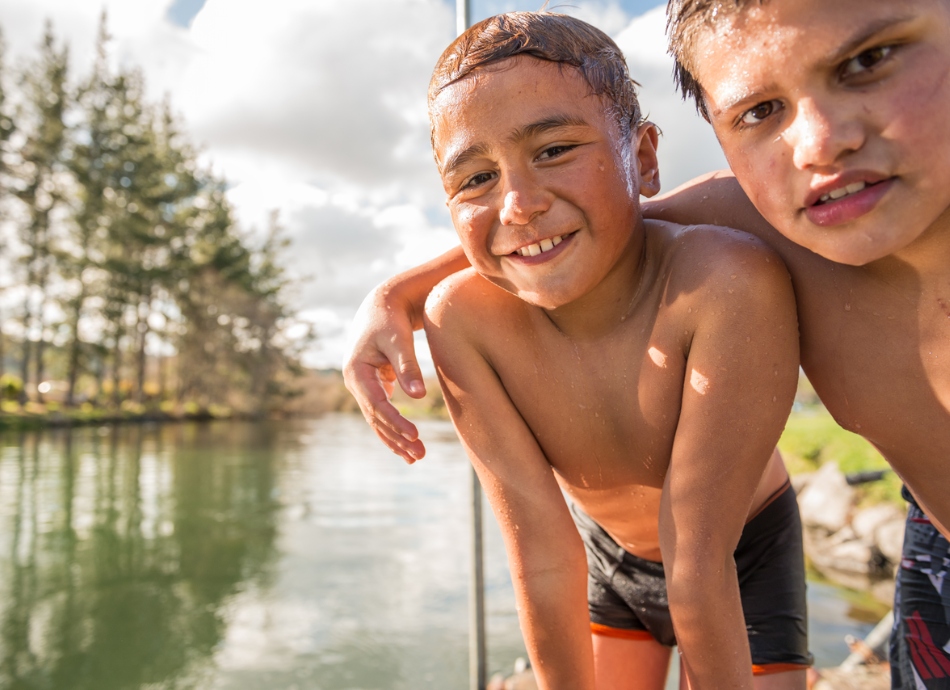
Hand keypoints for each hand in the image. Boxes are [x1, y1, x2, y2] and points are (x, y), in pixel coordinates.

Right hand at [343, 282, 427, 461]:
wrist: (383, 304)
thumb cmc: (390, 319)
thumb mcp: (399, 340)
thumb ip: (407, 366)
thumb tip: (419, 396)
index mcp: (356, 372)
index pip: (377, 405)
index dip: (396, 422)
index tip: (415, 435)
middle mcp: (355, 382)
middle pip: (376, 418)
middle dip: (397, 438)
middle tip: (419, 455)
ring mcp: (363, 386)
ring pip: (378, 419)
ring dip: (395, 438)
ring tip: (416, 457)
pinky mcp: (374, 385)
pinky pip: (383, 412)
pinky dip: (394, 427)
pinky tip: (408, 443)